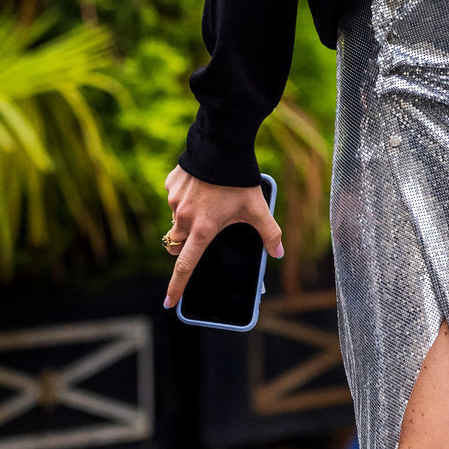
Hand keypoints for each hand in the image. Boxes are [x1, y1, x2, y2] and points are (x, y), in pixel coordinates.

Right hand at [162, 165, 283, 309]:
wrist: (221, 146)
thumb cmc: (240, 181)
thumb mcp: (258, 209)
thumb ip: (269, 233)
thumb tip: (279, 253)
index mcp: (203, 230)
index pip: (186, 266)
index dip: (177, 287)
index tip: (169, 303)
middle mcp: (184, 218)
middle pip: (177, 242)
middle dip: (186, 242)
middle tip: (203, 230)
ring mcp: (174, 201)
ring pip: (177, 218)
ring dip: (189, 216)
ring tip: (210, 199)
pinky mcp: (170, 185)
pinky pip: (175, 197)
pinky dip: (186, 195)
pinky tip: (202, 184)